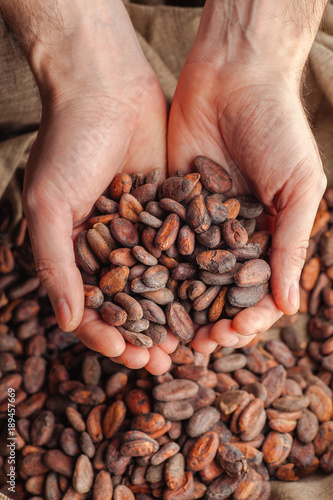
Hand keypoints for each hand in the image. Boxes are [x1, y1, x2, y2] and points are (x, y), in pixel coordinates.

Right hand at [6, 0, 176, 373]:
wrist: (105, 87)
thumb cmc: (67, 144)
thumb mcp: (50, 206)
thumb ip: (55, 264)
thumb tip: (65, 322)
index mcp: (75, 250)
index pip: (90, 305)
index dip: (105, 333)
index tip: (126, 354)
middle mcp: (109, 246)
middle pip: (128, 302)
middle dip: (144, 335)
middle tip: (163, 362)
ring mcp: (142, 229)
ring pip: (160, 283)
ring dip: (172, 315)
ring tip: (190, 343)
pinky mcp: (170, 209)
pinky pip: (183, 250)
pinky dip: (194, 276)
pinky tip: (210, 299)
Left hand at [168, 0, 326, 351]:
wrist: (235, 76)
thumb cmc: (279, 129)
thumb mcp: (298, 187)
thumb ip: (291, 243)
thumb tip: (289, 305)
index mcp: (265, 237)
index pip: (255, 292)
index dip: (245, 318)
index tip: (229, 335)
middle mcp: (229, 236)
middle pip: (216, 293)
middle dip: (206, 322)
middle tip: (190, 346)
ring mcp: (195, 222)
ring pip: (183, 275)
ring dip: (175, 307)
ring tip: (161, 333)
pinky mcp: (166, 203)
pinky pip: (158, 241)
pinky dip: (150, 268)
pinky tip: (137, 292)